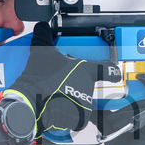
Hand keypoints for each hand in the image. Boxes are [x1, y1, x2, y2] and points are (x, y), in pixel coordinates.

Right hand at [4, 22, 119, 136]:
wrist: (30, 103)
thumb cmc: (39, 77)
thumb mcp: (42, 53)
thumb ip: (44, 37)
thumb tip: (41, 26)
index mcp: (86, 71)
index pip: (107, 70)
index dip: (112, 72)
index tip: (115, 74)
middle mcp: (89, 88)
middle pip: (86, 85)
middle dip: (74, 84)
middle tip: (59, 82)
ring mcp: (85, 104)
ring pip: (80, 100)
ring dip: (70, 98)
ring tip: (54, 94)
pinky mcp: (78, 119)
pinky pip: (76, 116)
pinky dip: (67, 114)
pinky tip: (56, 106)